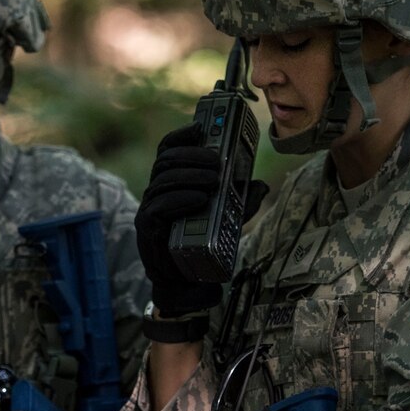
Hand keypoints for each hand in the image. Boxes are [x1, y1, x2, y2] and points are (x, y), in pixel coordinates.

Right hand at [135, 122, 222, 316]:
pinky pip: (159, 207)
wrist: (186, 283)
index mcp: (171, 184)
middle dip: (193, 156)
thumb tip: (261, 184)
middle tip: (218, 161)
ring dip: (190, 175)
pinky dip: (180, 199)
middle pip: (166, 161)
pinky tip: (200, 199)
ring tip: (215, 180)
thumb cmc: (201, 246)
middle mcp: (155, 193)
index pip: (168, 150)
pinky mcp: (147, 229)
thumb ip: (241, 202)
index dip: (181, 136)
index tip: (200, 127)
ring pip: (162, 180)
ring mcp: (149, 210)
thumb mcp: (227, 219)